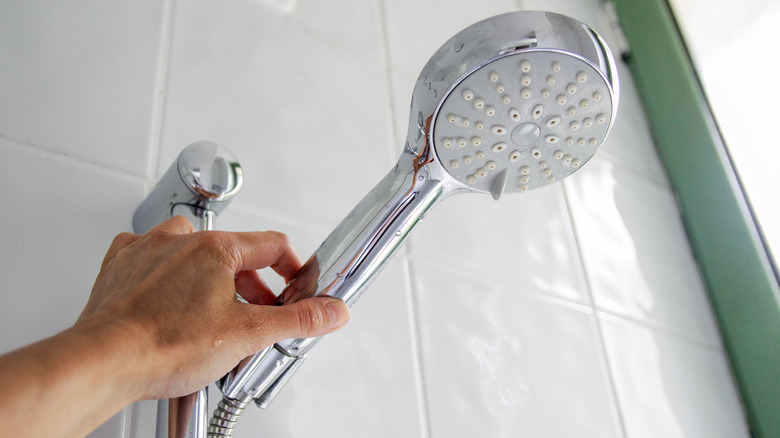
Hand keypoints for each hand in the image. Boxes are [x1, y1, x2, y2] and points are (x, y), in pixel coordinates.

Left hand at [77, 215, 349, 400]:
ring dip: (211, 278)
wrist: (103, 362)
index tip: (295, 287)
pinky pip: (153, 259)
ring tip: (214, 311)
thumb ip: (296, 320)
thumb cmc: (163, 346)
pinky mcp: (121, 267)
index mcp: (216, 248)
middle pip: (234, 253)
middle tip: (257, 313)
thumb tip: (331, 312)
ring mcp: (147, 251)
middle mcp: (180, 240)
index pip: (272, 245)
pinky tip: (172, 301)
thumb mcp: (247, 335)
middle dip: (252, 285)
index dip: (293, 268)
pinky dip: (168, 276)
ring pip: (193, 253)